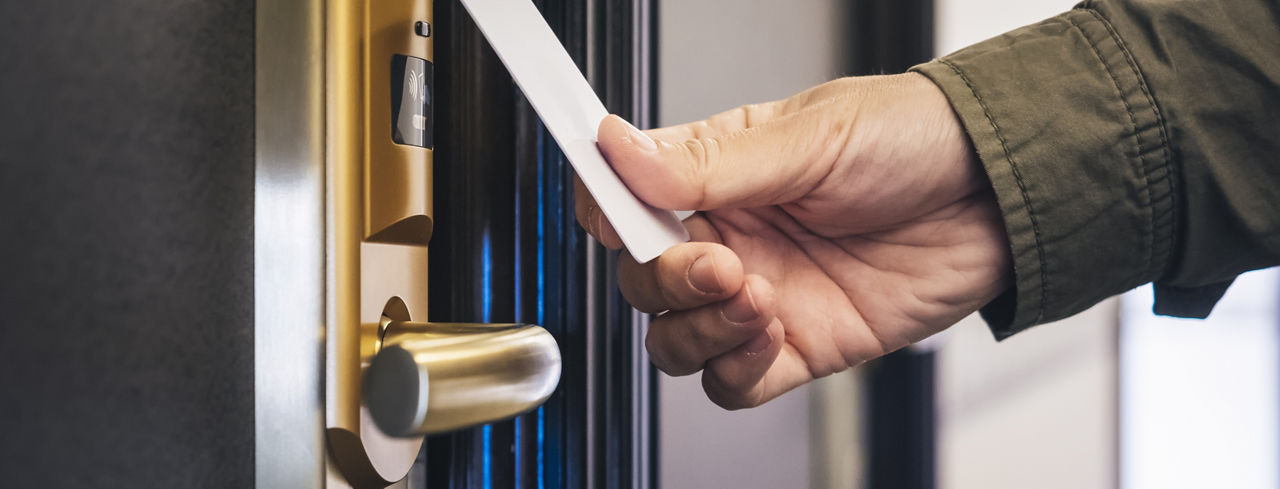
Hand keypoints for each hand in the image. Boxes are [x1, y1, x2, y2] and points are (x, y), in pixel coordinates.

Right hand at [575, 73, 1011, 408]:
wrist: (1000, 197)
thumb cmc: (914, 141)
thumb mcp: (809, 136)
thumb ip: (708, 161)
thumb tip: (619, 148)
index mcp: (717, 172)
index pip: (627, 198)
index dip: (606, 211)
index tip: (610, 217)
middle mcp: (730, 237)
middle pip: (644, 280)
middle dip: (666, 279)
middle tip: (717, 261)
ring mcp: (759, 295)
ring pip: (675, 339)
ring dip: (700, 328)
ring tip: (755, 295)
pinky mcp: (797, 346)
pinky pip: (732, 383)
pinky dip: (736, 368)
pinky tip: (773, 331)